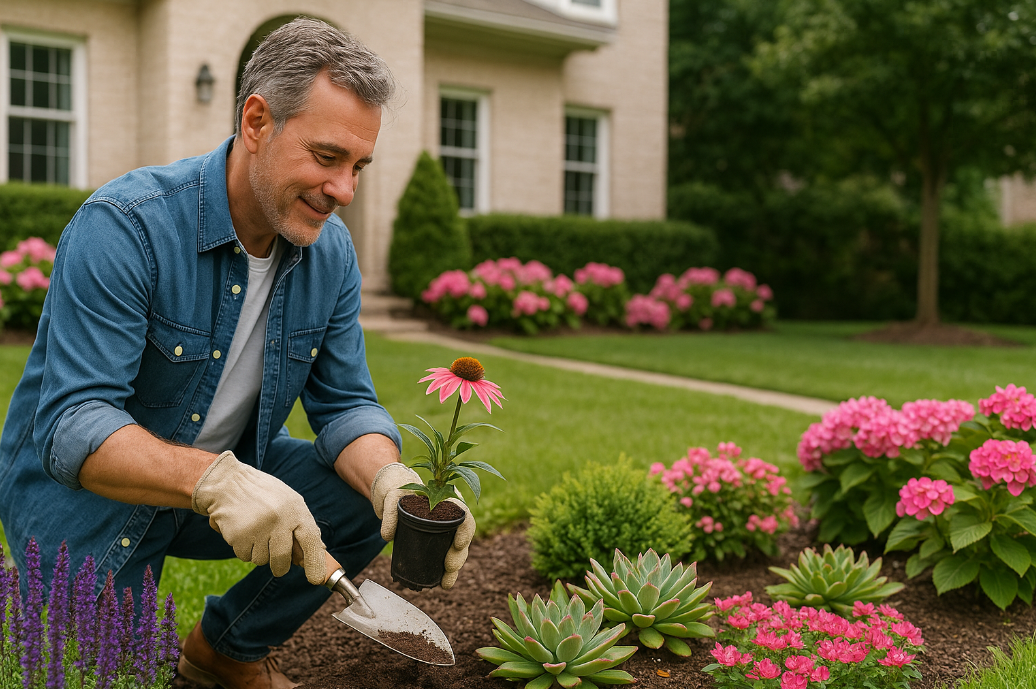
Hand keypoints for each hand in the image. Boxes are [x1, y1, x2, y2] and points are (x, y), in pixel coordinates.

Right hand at [192, 451, 325, 584]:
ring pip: (262, 560)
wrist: (227, 483)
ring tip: (255, 532)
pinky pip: (245, 556)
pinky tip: (242, 532)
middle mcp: (279, 519)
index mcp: (295, 508)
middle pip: (282, 559)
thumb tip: (320, 551)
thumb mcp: (288, 502)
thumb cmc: (262, 494)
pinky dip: (244, 549)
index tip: (316, 579)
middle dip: (279, 566)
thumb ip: (301, 526)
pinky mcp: (239, 535)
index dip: (315, 562)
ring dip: (258, 553)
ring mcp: (258, 527)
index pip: (310, 540)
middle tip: (275, 560)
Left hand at [369, 463, 475, 589]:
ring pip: (456, 548)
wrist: (393, 488)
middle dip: (458, 555)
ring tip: (446, 584)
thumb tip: (388, 536)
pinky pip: (445, 552)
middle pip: (462, 535)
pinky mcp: (435, 537)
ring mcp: (444, 526)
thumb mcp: (391, 495)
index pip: (463, 513)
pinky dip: (445, 569)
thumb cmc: (397, 487)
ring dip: (454, 567)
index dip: (465, 530)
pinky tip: (441, 582)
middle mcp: (450, 512)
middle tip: (449, 569)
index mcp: (446, 497)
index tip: (458, 544)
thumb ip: (390, 512)